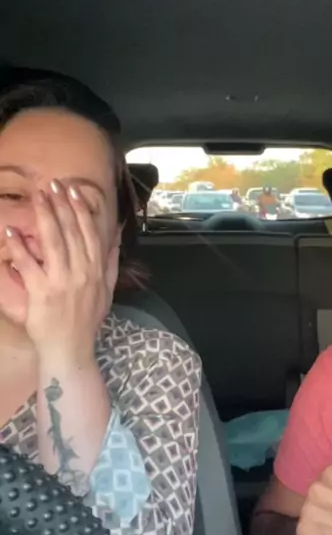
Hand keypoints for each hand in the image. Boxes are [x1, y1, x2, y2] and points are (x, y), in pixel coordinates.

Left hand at [5, 180, 118, 363]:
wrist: (71, 349)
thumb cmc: (87, 321)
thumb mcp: (107, 291)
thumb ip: (111, 262)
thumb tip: (116, 236)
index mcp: (96, 270)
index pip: (89, 233)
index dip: (81, 210)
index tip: (73, 191)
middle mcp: (81, 272)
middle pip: (71, 232)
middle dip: (61, 205)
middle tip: (52, 184)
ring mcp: (61, 282)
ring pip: (53, 242)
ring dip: (45, 216)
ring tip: (37, 197)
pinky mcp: (41, 293)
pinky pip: (28, 265)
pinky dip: (19, 248)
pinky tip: (11, 231)